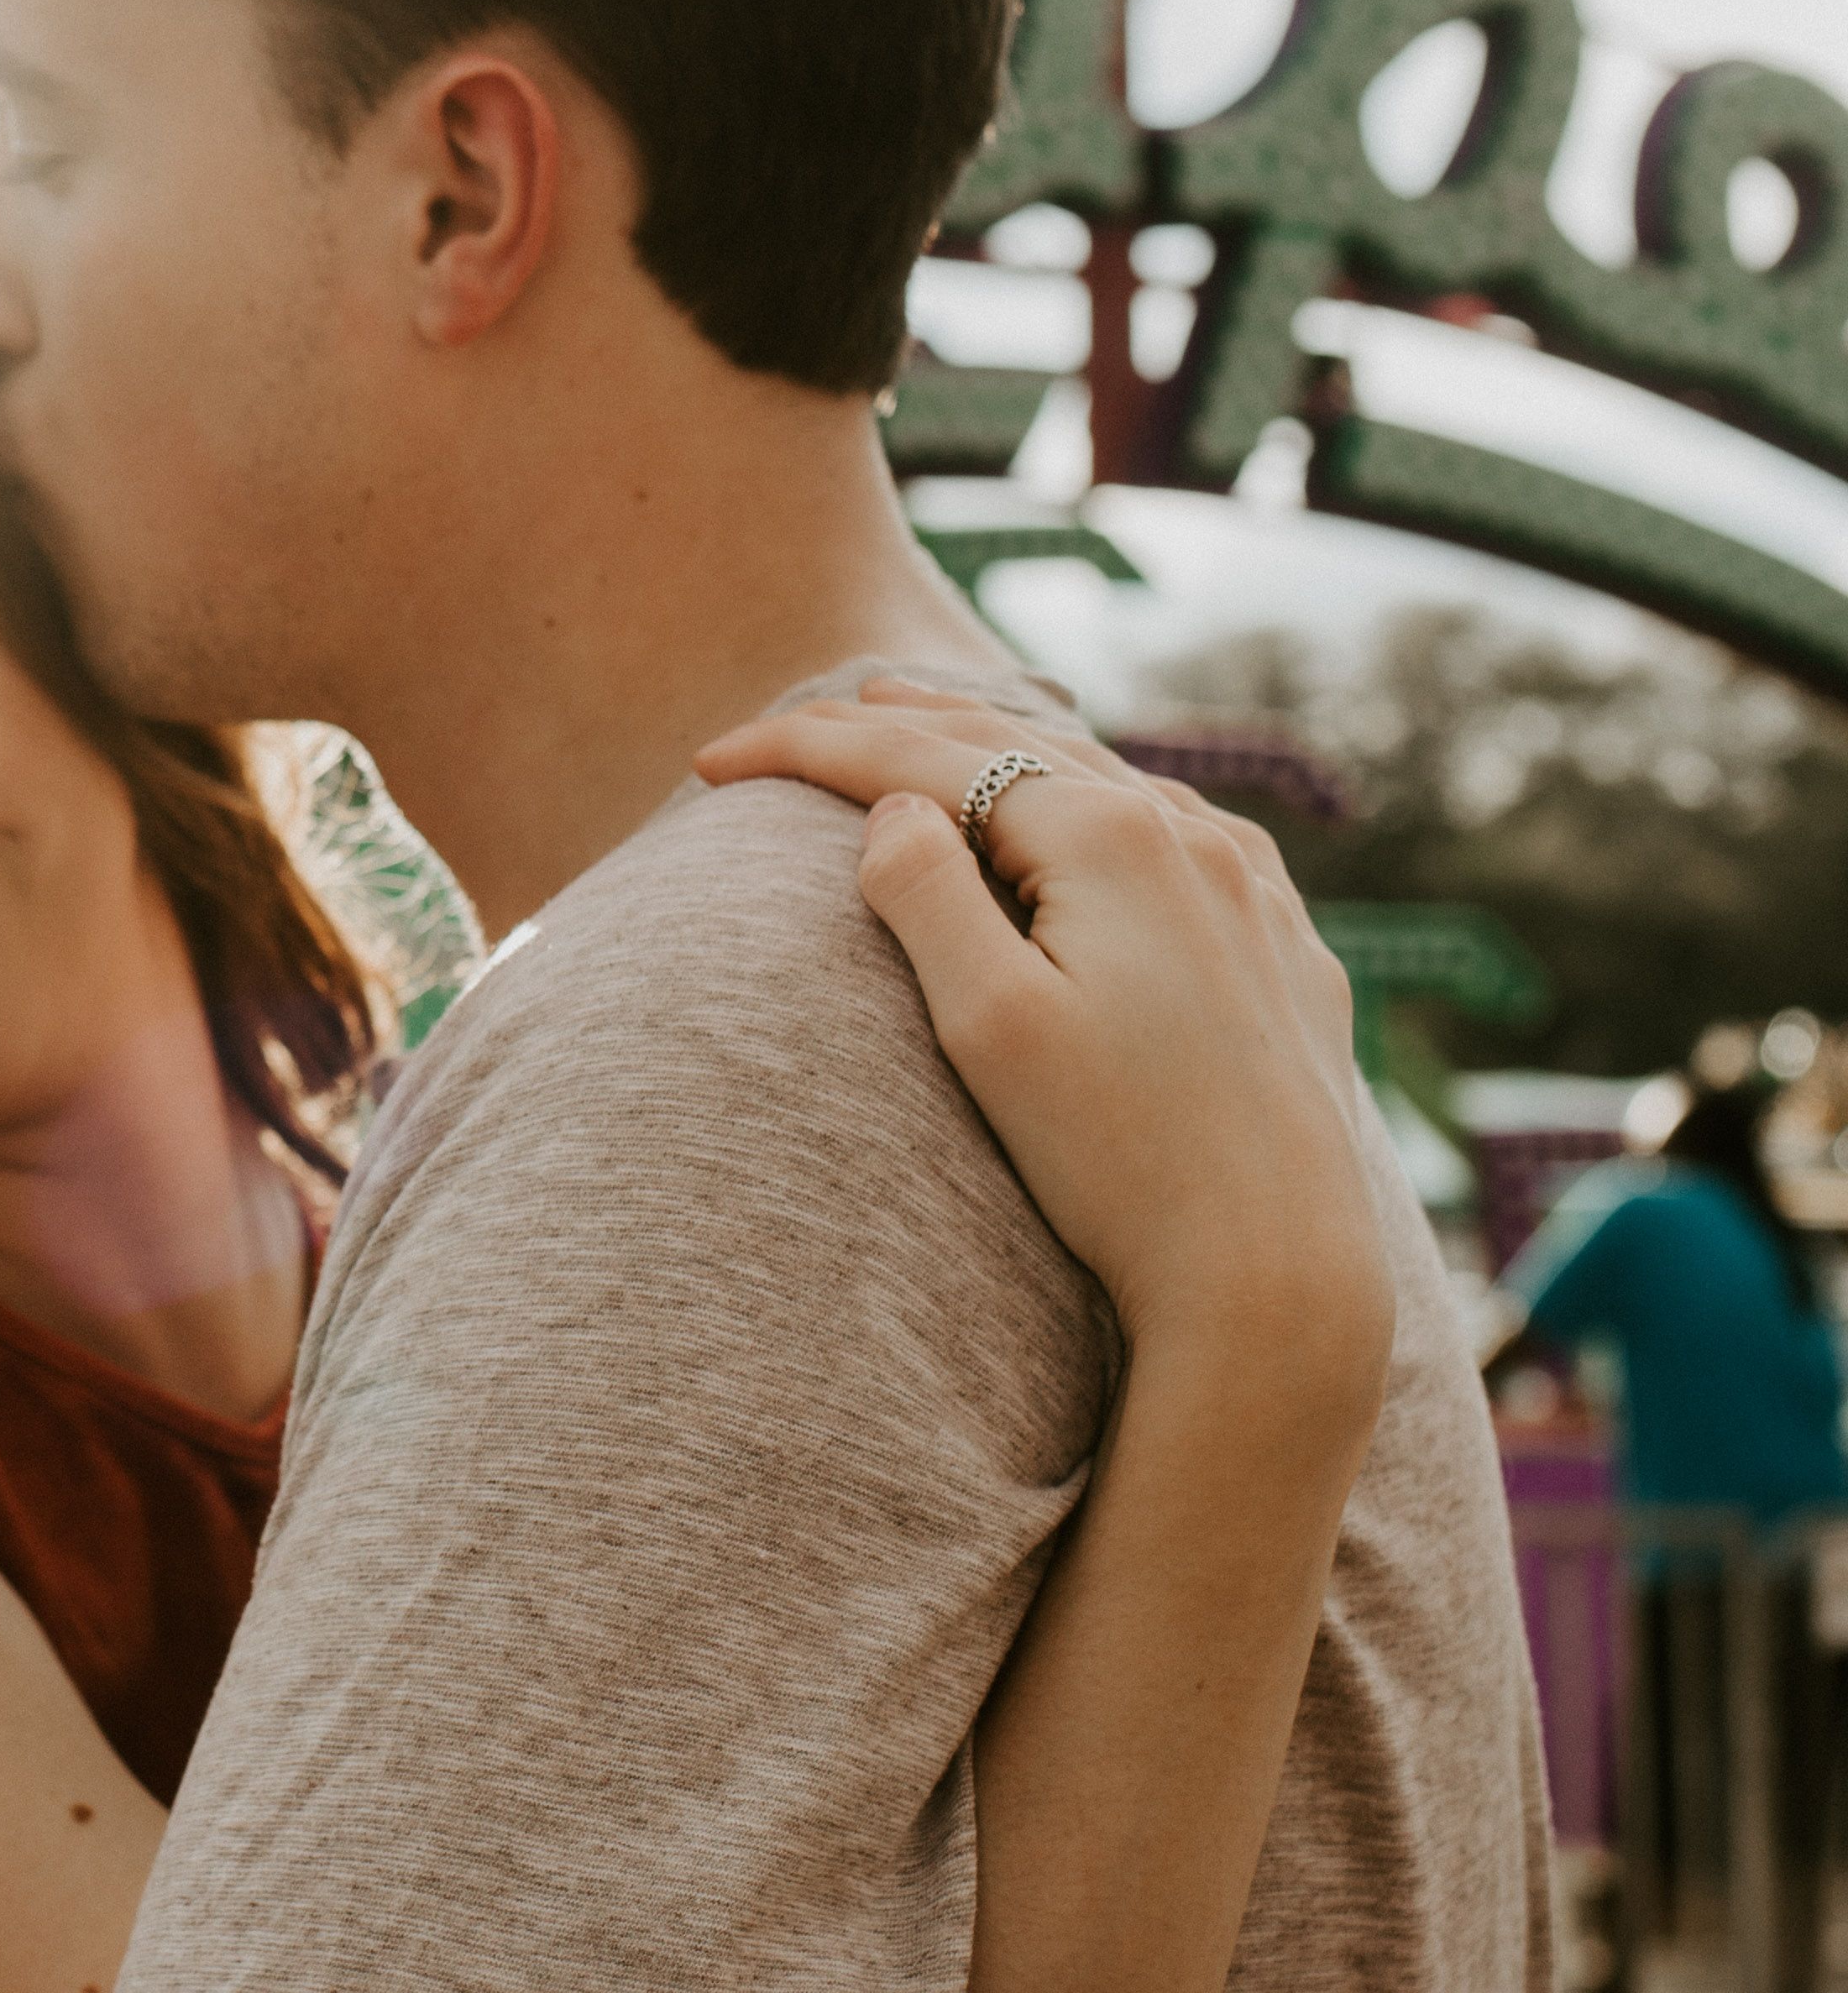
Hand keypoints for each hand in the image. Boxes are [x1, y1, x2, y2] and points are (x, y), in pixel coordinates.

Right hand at [692, 681, 1395, 1418]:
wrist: (1280, 1273)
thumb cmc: (1121, 1162)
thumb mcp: (990, 1025)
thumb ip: (925, 895)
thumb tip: (898, 810)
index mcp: (1108, 836)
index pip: (925, 761)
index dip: (807, 750)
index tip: (709, 764)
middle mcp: (1193, 837)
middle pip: (1015, 746)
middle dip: (900, 725)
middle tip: (806, 719)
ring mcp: (1251, 889)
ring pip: (1102, 783)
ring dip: (1001, 755)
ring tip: (926, 732)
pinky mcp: (1283, 946)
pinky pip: (1177, 837)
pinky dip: (1097, 806)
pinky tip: (1087, 813)